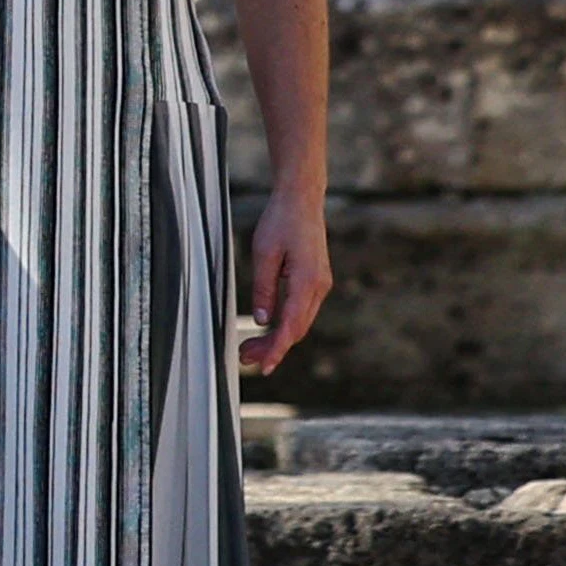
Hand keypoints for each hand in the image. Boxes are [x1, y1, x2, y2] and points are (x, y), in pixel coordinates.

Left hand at [240, 185, 332, 375]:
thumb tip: (260, 320)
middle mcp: (319, 287)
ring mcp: (320, 285)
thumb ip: (264, 289)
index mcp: (307, 282)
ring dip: (277, 337)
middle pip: (296, 329)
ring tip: (249, 348)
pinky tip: (266, 329)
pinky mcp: (315, 281)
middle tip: (244, 358)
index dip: (276, 349)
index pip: (291, 326)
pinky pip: (301, 310)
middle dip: (272, 347)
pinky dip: (284, 323)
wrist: (301, 199)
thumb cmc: (281, 221)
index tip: (263, 366)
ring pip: (299, 322)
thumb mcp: (264, 254)